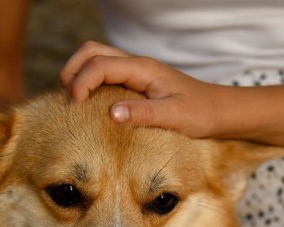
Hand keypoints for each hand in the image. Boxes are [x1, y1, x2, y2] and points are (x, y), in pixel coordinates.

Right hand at [60, 40, 223, 137]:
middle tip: (66, 99)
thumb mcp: (174, 117)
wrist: (218, 112)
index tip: (74, 106)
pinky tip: (87, 104)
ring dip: (78, 74)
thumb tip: (111, 113)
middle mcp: (136, 65)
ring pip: (96, 59)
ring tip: (72, 100)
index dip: (81, 81)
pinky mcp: (134, 83)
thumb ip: (143, 114)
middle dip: (72, 70)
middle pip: (92, 52)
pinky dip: (88, 82)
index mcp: (143, 69)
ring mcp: (135, 73)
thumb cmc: (200, 114)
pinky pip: (104, 74)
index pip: (101, 64)